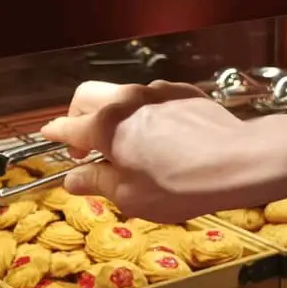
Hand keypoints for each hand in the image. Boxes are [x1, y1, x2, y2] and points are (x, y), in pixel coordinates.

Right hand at [41, 81, 247, 222]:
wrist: (238, 161)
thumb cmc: (180, 185)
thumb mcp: (130, 195)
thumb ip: (97, 182)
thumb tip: (73, 179)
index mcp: (106, 126)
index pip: (67, 126)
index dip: (54, 135)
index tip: (48, 138)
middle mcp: (126, 100)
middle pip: (86, 96)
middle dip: (77, 116)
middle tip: (85, 145)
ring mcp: (156, 92)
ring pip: (120, 95)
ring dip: (113, 115)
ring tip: (126, 145)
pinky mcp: (182, 93)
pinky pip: (152, 99)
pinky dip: (144, 114)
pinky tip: (159, 137)